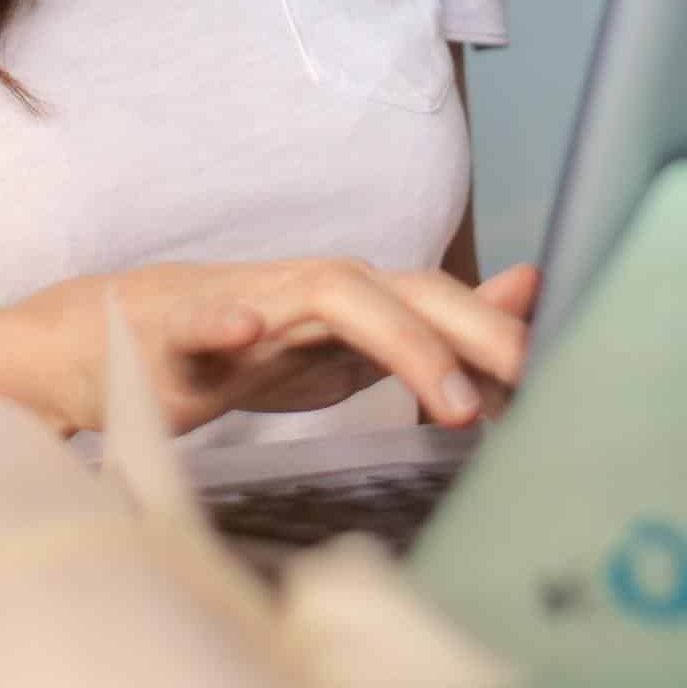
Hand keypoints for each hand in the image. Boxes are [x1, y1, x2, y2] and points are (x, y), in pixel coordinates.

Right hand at [0, 257, 540, 439]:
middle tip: (532, 381)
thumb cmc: (250, 346)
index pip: (446, 306)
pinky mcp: (182, 330)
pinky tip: (245, 336)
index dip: (503, 336)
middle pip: (408, 292)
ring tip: (449, 398)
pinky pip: (204, 322)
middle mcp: (317, 289)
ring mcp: (252, 303)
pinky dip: (224, 324)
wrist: (122, 342)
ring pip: (331, 298)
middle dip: (475, 333)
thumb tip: (530, 294)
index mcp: (359, 301)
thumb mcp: (354, 345)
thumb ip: (436, 326)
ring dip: (398, 341)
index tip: (564, 380)